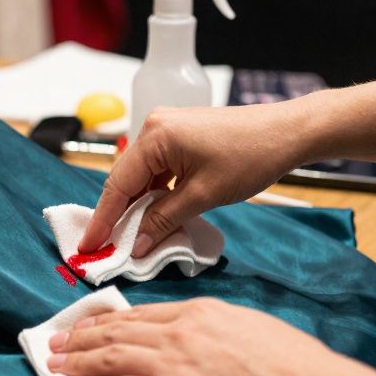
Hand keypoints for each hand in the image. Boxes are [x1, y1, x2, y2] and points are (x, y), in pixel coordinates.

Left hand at [46, 297, 345, 375]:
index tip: (87, 325)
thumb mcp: (247, 324)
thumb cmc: (291, 360)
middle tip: (56, 341)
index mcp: (198, 312)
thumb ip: (214, 325)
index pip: (140, 314)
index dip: (107, 321)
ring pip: (111, 358)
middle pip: (117, 332)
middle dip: (81, 337)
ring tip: (54, 364)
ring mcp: (173, 365)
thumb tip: (196, 334)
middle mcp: (178, 334)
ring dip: (78, 362)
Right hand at [78, 100, 316, 256]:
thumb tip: (135, 245)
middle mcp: (154, 126)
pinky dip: (154, 194)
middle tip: (105, 249)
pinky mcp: (181, 137)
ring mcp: (167, 129)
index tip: (87, 248)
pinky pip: (157, 170)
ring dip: (137, 206)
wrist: (288, 133)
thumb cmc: (250, 157)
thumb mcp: (202, 196)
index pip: (117, 185)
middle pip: (125, 179)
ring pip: (141, 176)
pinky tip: (154, 216)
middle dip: (117, 215)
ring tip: (128, 238)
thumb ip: (163, 220)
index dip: (102, 220)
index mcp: (154, 136)